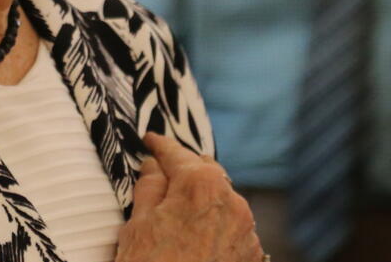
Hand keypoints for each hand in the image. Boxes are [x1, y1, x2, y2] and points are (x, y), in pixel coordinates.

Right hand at [114, 132, 262, 261]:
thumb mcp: (137, 224)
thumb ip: (149, 186)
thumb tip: (156, 166)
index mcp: (201, 185)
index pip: (177, 153)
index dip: (160, 145)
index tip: (151, 140)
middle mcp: (233, 202)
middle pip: (206, 173)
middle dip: (185, 171)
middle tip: (162, 173)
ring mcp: (247, 232)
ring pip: (223, 201)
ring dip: (203, 200)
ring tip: (179, 211)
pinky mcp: (253, 257)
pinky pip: (233, 228)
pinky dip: (215, 225)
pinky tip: (195, 237)